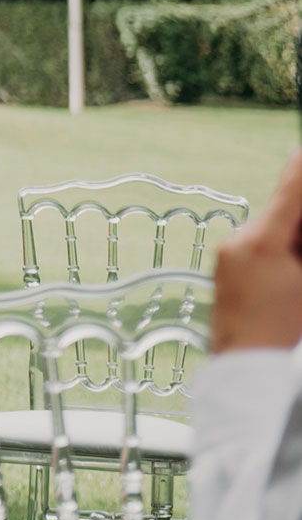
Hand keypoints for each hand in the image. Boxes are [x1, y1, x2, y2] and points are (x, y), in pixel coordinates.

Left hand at [214, 147, 301, 351]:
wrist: (246, 368)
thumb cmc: (285, 331)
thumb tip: (296, 219)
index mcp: (262, 241)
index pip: (291, 192)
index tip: (301, 151)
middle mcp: (240, 240)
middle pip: (285, 211)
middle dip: (301, 220)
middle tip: (297, 254)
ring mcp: (229, 253)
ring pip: (274, 230)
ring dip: (294, 236)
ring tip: (295, 271)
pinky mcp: (226, 267)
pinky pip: (260, 246)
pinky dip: (282, 250)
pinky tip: (293, 270)